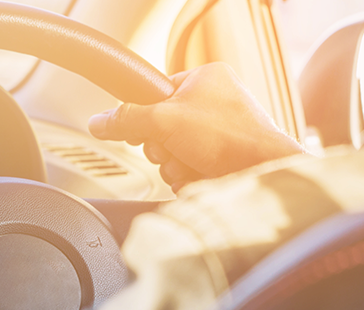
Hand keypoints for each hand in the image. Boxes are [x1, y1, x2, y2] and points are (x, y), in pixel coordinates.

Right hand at [88, 62, 303, 190]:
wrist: (264, 173)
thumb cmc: (230, 137)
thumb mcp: (164, 120)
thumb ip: (126, 119)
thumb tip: (98, 121)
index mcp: (205, 79)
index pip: (156, 93)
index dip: (145, 115)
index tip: (144, 128)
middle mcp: (215, 103)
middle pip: (160, 127)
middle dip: (161, 147)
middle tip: (173, 148)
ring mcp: (220, 133)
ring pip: (172, 153)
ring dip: (173, 165)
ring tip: (192, 164)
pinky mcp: (222, 160)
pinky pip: (187, 169)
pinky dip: (188, 177)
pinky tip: (201, 176)